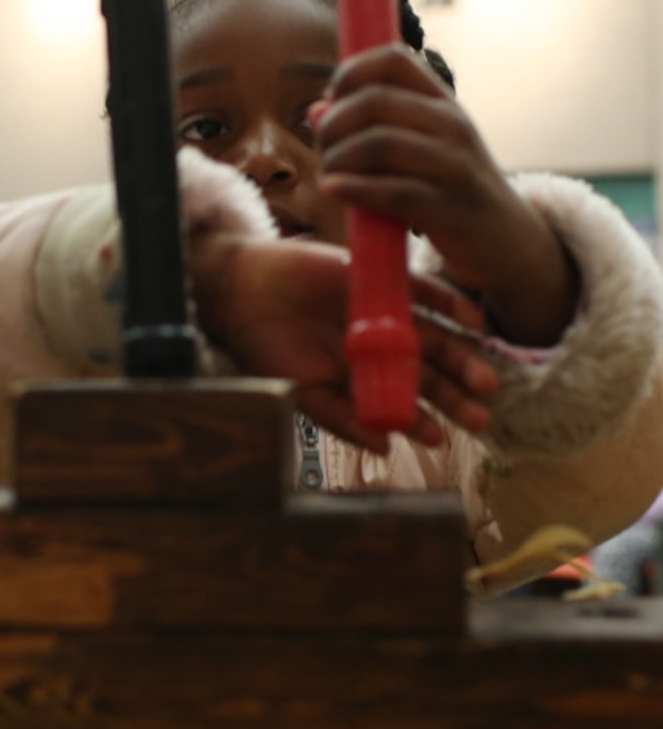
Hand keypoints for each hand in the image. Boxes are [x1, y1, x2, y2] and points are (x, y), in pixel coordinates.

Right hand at [190, 231, 497, 451]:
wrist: (244, 291)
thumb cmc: (267, 347)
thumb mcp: (303, 392)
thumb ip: (343, 418)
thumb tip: (384, 449)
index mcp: (362, 376)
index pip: (402, 403)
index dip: (422, 422)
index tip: (440, 438)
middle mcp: (381, 347)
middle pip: (429, 374)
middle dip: (455, 397)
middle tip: (480, 417)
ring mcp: (385, 313)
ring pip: (436, 339)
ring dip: (463, 359)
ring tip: (485, 381)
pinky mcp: (384, 279)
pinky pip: (426, 292)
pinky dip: (451, 304)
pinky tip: (473, 320)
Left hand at [316, 44, 579, 346]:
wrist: (508, 243)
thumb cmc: (450, 194)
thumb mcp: (419, 152)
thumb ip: (370, 129)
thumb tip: (315, 111)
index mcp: (443, 103)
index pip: (393, 59)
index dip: (351, 72)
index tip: (331, 101)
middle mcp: (451, 125)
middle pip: (374, 101)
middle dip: (334, 124)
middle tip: (321, 148)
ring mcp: (453, 165)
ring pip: (379, 143)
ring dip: (338, 158)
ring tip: (327, 175)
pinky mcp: (449, 208)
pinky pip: (393, 190)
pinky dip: (353, 188)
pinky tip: (331, 189)